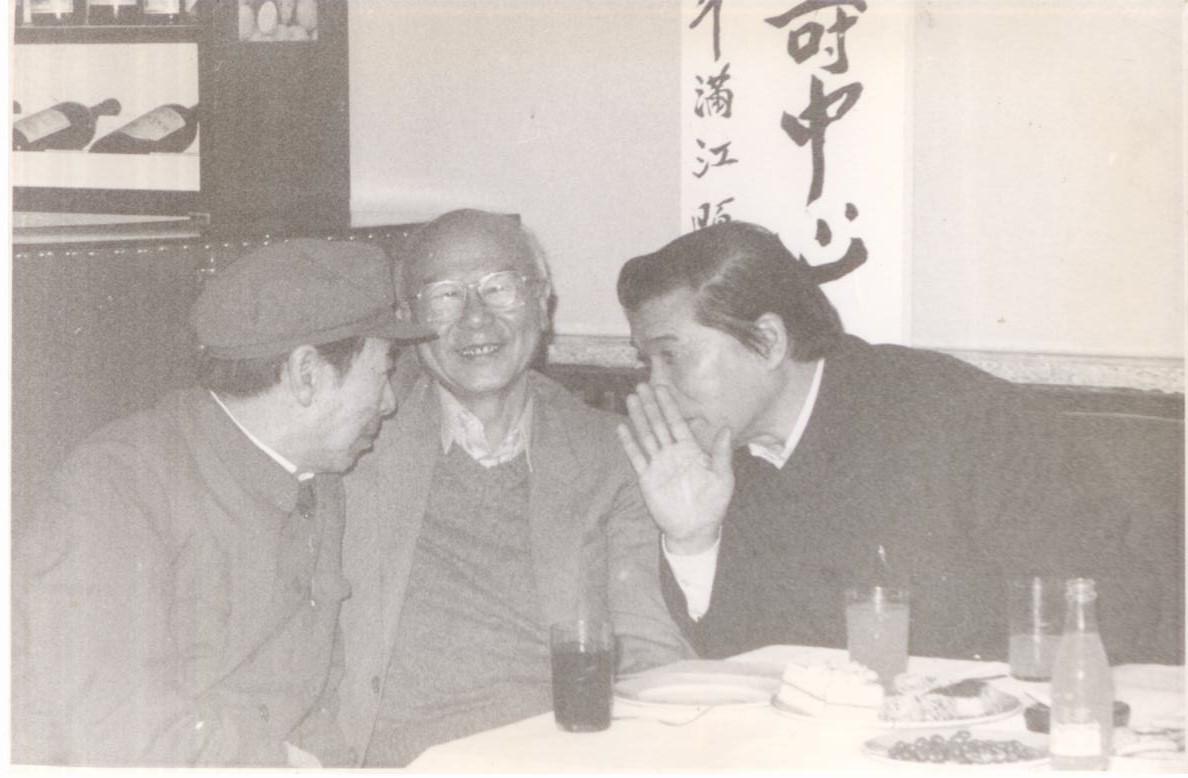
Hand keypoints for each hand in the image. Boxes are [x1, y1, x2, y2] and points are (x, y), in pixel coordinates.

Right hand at [616, 384, 733, 553]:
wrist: (695, 529)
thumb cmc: (713, 504)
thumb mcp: (723, 478)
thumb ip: (721, 453)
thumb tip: (727, 427)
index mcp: (691, 450)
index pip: (677, 422)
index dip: (669, 406)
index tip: (662, 388)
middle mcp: (673, 453)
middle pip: (659, 424)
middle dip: (651, 405)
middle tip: (642, 386)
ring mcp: (659, 464)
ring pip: (646, 436)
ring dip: (639, 418)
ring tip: (631, 399)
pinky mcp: (647, 478)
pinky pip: (636, 457)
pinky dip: (629, 443)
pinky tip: (622, 428)